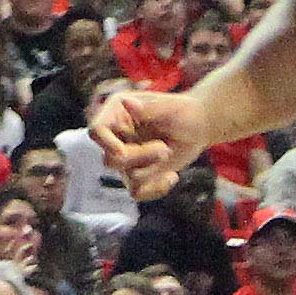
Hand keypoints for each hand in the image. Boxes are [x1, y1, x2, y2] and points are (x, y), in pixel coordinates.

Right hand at [87, 85, 199, 200]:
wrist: (199, 127)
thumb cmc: (183, 111)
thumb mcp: (169, 108)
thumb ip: (148, 107)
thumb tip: (126, 102)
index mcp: (117, 112)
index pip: (96, 130)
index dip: (105, 143)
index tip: (121, 150)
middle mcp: (117, 136)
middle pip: (110, 159)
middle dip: (138, 158)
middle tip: (163, 148)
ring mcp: (127, 157)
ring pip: (126, 177)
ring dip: (151, 170)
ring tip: (168, 152)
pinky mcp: (138, 174)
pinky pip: (137, 192)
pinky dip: (156, 188)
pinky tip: (172, 176)